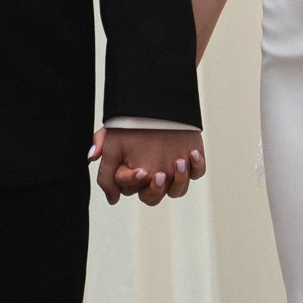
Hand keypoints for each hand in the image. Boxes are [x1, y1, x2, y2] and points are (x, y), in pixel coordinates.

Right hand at [89, 127, 205, 207]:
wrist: (154, 102)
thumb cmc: (130, 123)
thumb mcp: (111, 143)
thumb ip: (105, 174)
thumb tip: (112, 200)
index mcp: (133, 175)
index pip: (131, 190)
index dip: (133, 182)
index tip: (140, 171)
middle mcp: (153, 177)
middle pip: (153, 198)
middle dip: (155, 189)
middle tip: (159, 174)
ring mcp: (173, 171)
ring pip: (177, 191)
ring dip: (179, 180)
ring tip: (178, 161)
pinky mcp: (191, 162)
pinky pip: (198, 173)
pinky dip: (197, 166)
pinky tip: (192, 153)